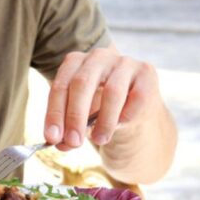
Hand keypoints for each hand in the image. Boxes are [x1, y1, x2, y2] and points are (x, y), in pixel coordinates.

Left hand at [43, 46, 162, 150]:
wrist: (133, 108)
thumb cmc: (99, 110)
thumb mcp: (80, 119)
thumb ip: (69, 130)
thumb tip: (60, 143)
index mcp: (75, 62)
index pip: (60, 86)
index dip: (55, 112)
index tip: (52, 137)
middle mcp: (98, 56)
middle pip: (82, 83)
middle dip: (75, 116)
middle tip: (73, 142)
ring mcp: (124, 62)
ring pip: (112, 92)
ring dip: (104, 121)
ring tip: (99, 140)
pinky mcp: (147, 72)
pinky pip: (137, 97)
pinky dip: (127, 115)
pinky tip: (121, 125)